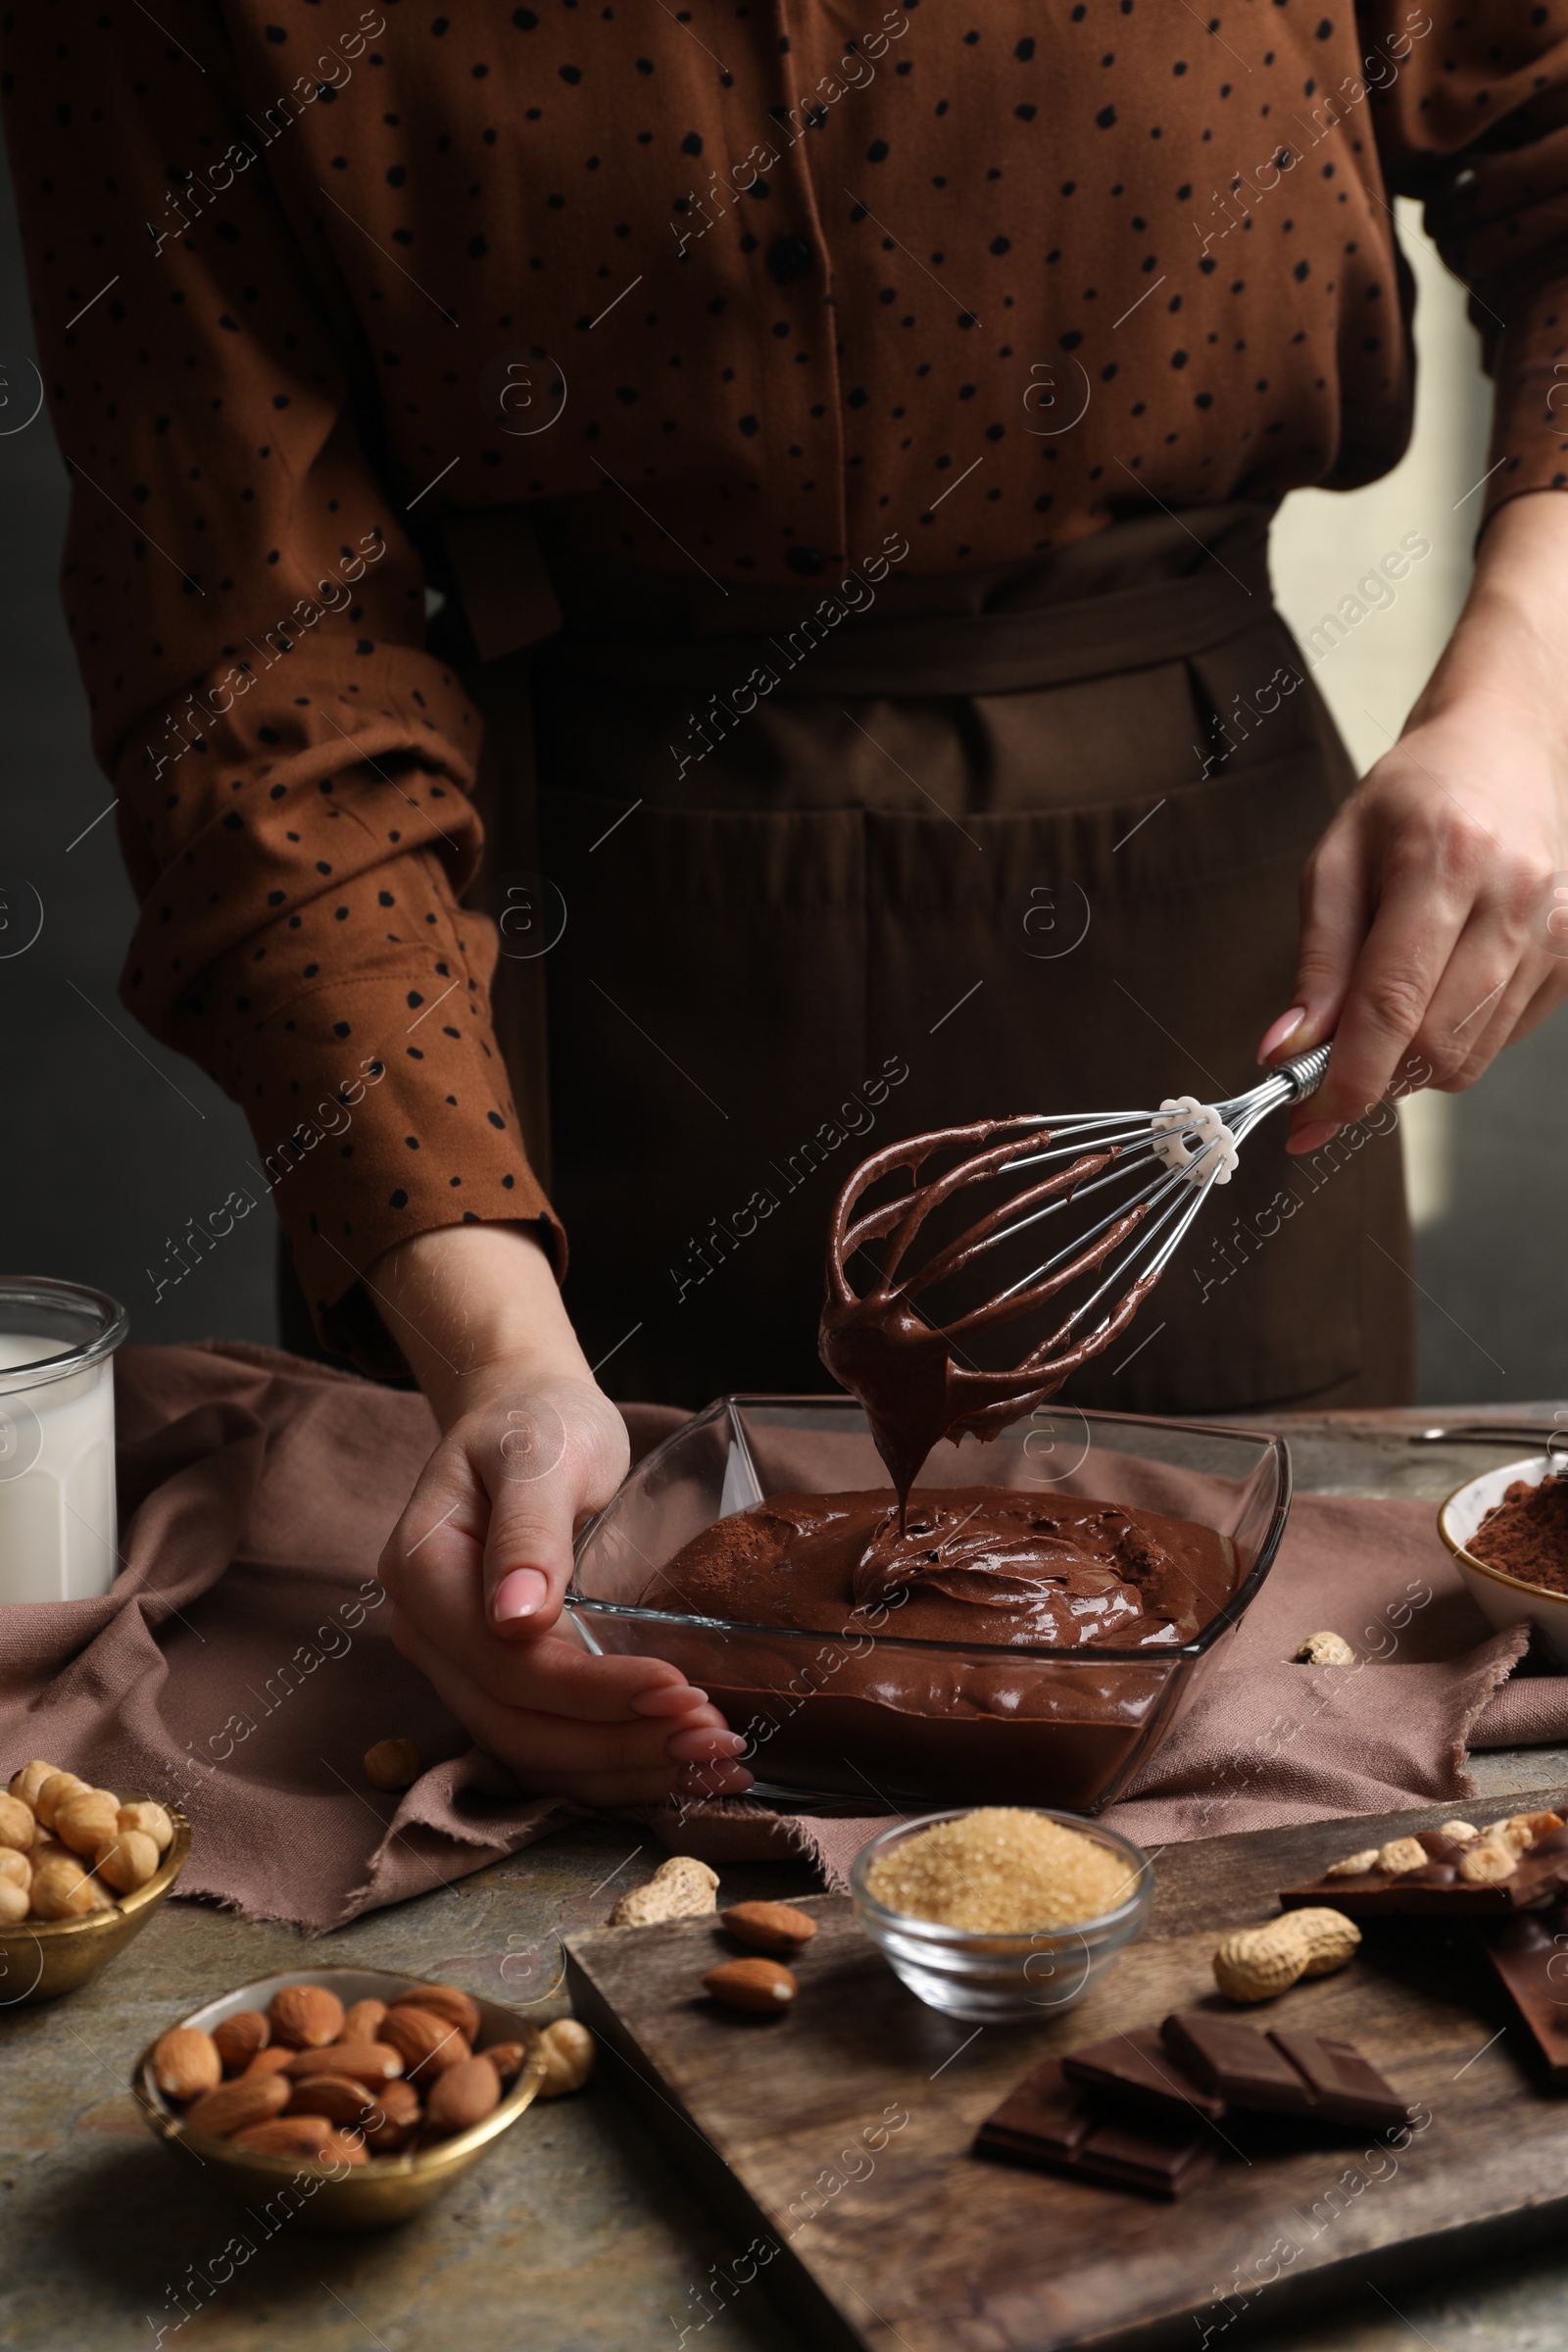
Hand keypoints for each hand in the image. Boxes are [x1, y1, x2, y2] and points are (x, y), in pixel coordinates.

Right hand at [371, 1224, 752, 1804]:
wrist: (527, 1414)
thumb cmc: (536, 1421)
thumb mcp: (539, 1451)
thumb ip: (528, 1527)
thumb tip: (514, 1617)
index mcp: (424, 1573)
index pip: (504, 1664)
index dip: (589, 1691)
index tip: (677, 1688)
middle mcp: (429, 1632)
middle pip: (514, 1723)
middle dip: (615, 1743)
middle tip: (710, 1739)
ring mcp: (458, 1661)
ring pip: (530, 1749)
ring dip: (620, 1768)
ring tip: (710, 1761)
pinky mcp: (499, 1677)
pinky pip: (547, 1740)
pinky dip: (611, 1762)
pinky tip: (677, 1764)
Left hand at [1259, 492, 1567, 1146]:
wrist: (1507, 745)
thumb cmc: (1411, 798)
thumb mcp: (1337, 857)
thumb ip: (1317, 959)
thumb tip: (1287, 1049)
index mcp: (1443, 859)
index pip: (1391, 1002)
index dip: (1345, 1079)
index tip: (1305, 1122)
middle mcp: (1513, 895)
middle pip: (1436, 1042)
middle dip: (1373, 1078)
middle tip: (1327, 1073)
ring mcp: (1556, 926)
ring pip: (1472, 1054)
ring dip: (1411, 1064)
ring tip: (1380, 1021)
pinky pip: (1504, 1037)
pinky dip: (1456, 1041)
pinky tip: (1436, 995)